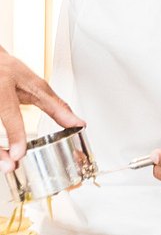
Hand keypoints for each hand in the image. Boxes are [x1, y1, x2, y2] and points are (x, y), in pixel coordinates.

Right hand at [0, 46, 82, 170]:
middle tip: (11, 165)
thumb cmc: (6, 69)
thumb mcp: (33, 83)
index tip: (18, 154)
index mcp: (2, 85)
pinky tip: (1, 154)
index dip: (14, 133)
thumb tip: (78, 124)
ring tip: (6, 165)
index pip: (8, 112)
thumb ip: (54, 106)